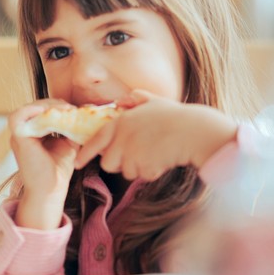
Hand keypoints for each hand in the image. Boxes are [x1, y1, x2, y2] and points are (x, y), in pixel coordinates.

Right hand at [9, 99, 78, 229]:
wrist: (51, 190)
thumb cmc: (58, 170)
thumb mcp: (67, 143)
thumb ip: (69, 128)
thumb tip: (81, 112)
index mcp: (32, 133)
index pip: (40, 111)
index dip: (55, 106)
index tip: (73, 109)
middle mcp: (22, 132)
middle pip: (34, 107)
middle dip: (53, 105)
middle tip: (70, 109)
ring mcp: (18, 135)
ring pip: (27, 109)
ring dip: (45, 106)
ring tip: (64, 110)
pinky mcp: (18, 138)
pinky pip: (18, 117)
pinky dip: (32, 111)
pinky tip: (50, 114)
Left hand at [74, 90, 236, 180]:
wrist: (195, 131)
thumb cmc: (176, 116)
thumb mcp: (154, 102)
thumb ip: (136, 99)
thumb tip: (121, 100)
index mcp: (121, 121)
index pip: (96, 140)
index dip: (85, 153)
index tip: (78, 162)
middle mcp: (123, 137)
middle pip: (107, 163)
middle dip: (119, 162)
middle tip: (137, 154)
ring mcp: (132, 152)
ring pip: (126, 171)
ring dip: (137, 167)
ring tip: (154, 153)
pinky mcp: (144, 166)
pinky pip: (142, 175)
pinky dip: (151, 171)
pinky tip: (162, 159)